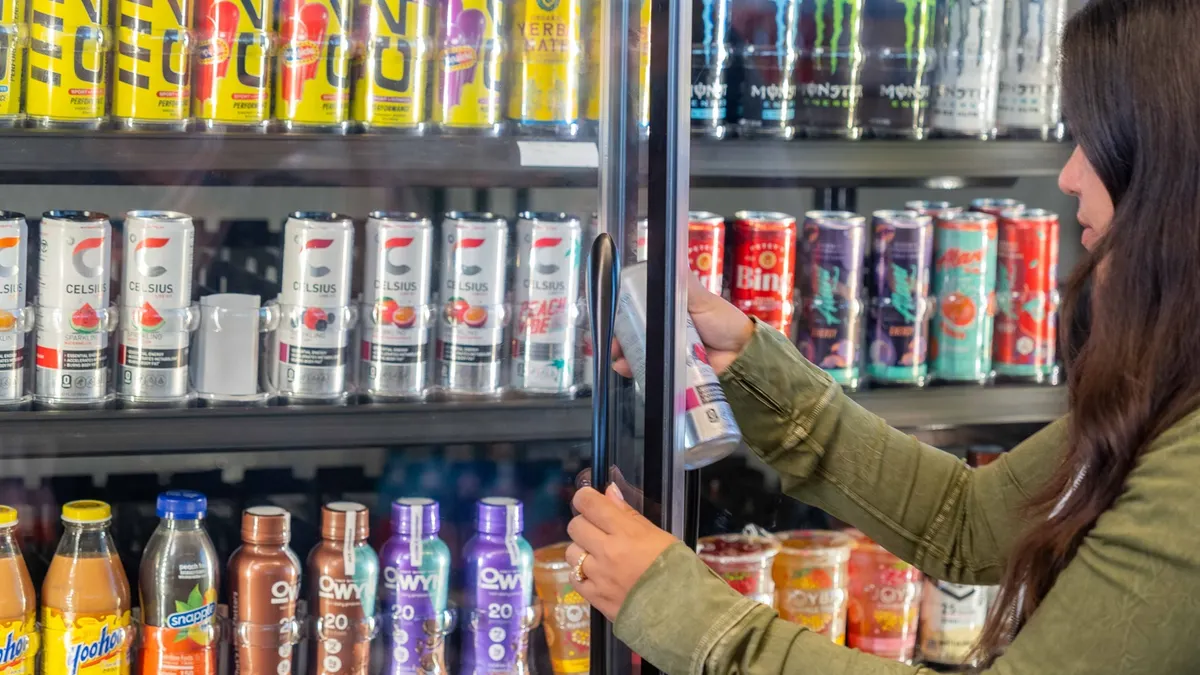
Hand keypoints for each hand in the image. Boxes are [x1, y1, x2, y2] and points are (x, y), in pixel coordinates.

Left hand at [566, 485, 678, 619]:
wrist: (681, 612)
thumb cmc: (676, 568)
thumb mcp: (658, 535)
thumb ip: (629, 514)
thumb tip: (609, 492)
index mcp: (626, 532)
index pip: (590, 505)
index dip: (584, 497)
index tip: (586, 498)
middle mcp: (607, 551)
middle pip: (576, 526)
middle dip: (583, 523)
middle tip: (597, 529)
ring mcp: (598, 576)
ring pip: (571, 552)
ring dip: (581, 550)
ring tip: (597, 555)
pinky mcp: (594, 597)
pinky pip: (574, 578)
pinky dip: (581, 574)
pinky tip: (595, 574)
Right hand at [612, 273, 754, 377]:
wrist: (742, 355)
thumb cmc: (725, 322)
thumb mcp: (701, 299)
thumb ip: (683, 284)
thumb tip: (668, 256)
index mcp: (669, 308)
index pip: (640, 306)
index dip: (624, 310)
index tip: (613, 313)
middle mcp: (664, 328)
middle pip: (634, 330)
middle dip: (619, 335)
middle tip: (612, 340)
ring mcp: (665, 349)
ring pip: (637, 350)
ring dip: (624, 353)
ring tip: (618, 356)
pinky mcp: (669, 368)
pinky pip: (648, 368)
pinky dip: (635, 369)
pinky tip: (625, 367)